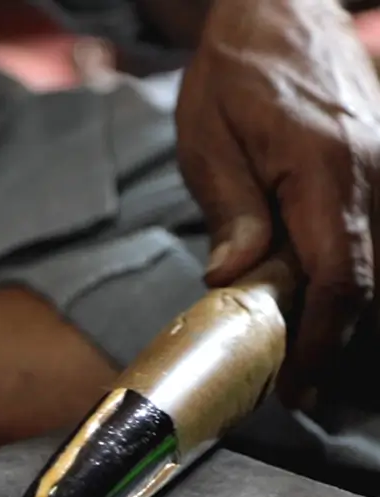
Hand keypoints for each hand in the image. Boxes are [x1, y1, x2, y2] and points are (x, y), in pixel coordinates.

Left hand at [176, 0, 379, 402]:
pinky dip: (356, 277)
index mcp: (327, 169)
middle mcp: (378, 172)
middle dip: (336, 341)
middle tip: (294, 383)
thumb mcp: (209, 142)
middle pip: (374, 284)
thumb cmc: (236, 73)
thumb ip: (229, 213)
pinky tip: (320, 298)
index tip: (295, 385)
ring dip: (350, 315)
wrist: (280, 10)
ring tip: (302, 349)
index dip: (321, 343)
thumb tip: (233, 279)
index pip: (341, 280)